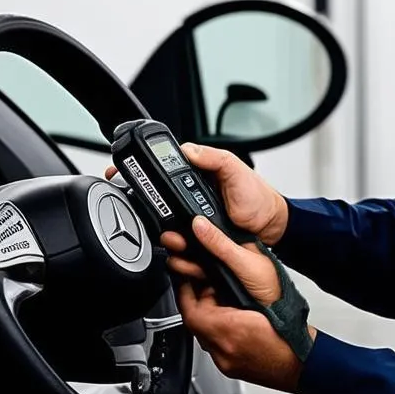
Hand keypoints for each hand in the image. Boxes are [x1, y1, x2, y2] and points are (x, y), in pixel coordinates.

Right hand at [106, 142, 288, 244]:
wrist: (269, 227)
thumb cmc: (257, 197)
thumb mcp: (236, 169)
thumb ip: (214, 157)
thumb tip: (188, 150)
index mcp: (197, 172)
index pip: (164, 167)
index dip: (143, 169)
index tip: (125, 171)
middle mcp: (190, 193)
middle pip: (157, 196)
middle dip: (143, 201)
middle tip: (134, 202)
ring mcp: (191, 214)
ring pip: (164, 220)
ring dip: (161, 225)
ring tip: (164, 230)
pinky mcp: (196, 234)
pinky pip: (178, 237)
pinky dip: (173, 241)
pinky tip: (174, 243)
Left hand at [165, 216, 314, 391]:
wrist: (306, 363)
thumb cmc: (292, 332)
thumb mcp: (263, 297)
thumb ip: (235, 287)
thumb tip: (217, 275)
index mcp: (229, 331)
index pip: (191, 309)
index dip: (185, 290)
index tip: (186, 277)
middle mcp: (223, 350)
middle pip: (196, 322)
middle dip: (196, 302)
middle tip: (204, 285)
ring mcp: (226, 362)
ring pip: (204, 334)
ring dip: (206, 316)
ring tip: (218, 299)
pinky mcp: (232, 368)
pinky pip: (214, 346)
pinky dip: (216, 331)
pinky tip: (229, 320)